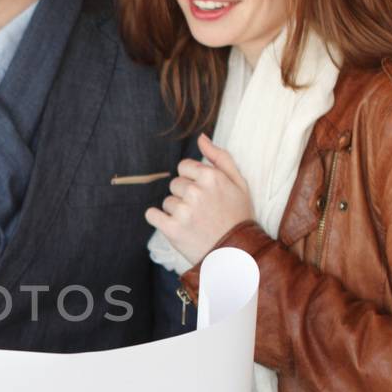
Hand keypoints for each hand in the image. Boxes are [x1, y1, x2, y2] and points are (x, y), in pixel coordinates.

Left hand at [145, 134, 254, 264]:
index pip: (184, 167)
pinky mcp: (172, 229)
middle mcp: (196, 191)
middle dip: (186, 196)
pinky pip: (152, 215)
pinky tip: (176, 227)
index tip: (205, 195)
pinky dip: (159, 220)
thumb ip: (220, 157)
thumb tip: (201, 137)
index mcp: (211, 176)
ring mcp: (183, 211)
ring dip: (176, 211)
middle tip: (203, 212)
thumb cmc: (238, 216)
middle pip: (175, 184)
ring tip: (195, 223)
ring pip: (167, 201)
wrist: (236, 254)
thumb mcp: (239, 183)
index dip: (194, 181)